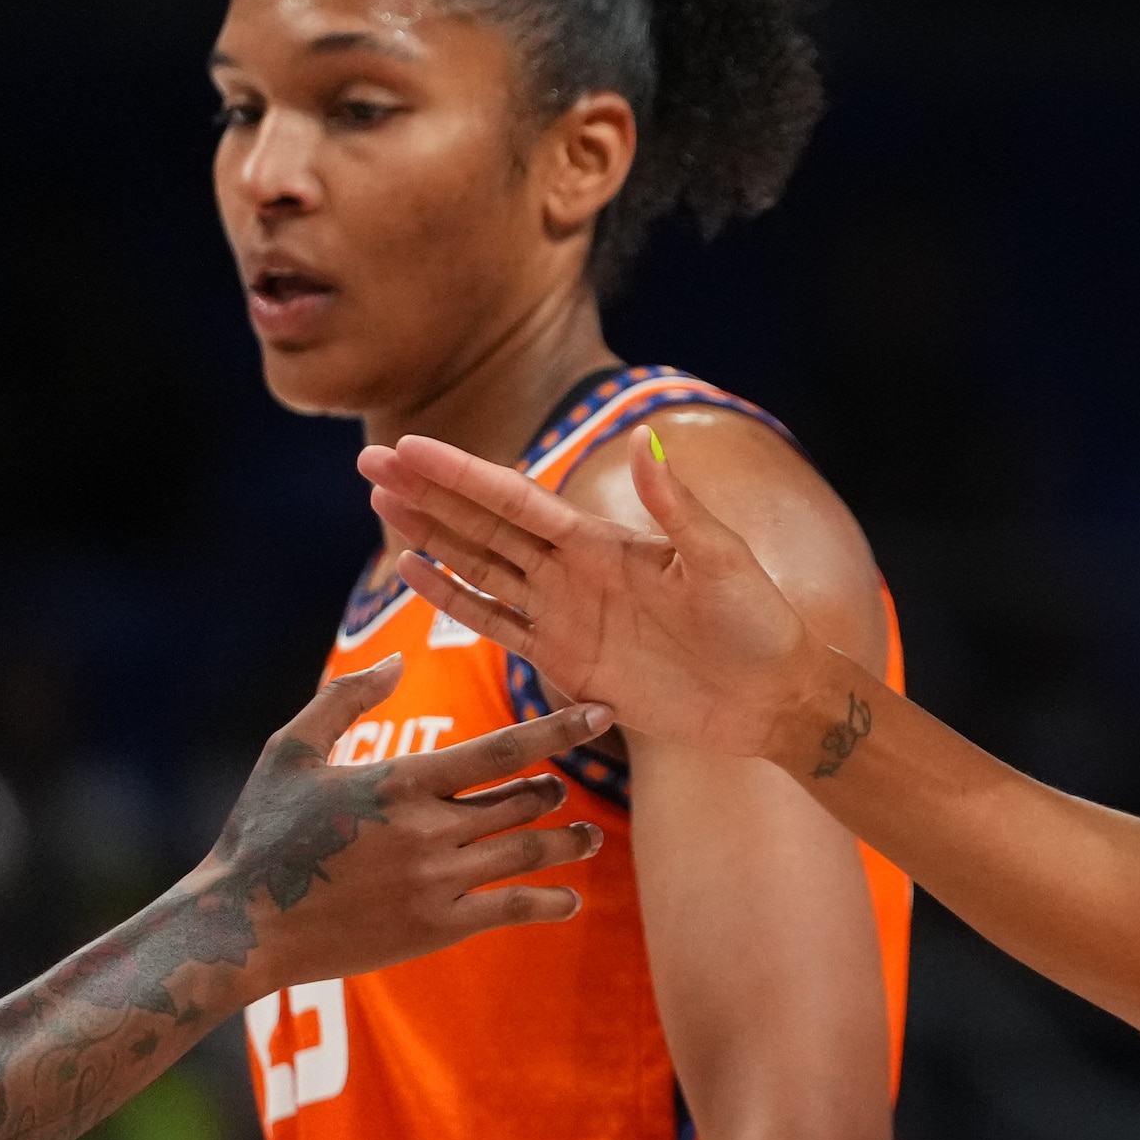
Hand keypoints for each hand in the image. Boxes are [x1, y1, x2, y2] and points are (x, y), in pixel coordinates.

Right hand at [208, 663, 612, 990]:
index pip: (503, 748)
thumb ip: (344, 700)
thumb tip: (396, 662)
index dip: (558, 729)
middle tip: (562, 788)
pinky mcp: (435, 928)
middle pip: (524, 799)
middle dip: (553, 790)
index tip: (600, 714)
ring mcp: (436, 882)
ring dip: (568, 843)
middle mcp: (429, 829)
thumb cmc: (261, 832)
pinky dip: (549, 902)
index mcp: (402, 780)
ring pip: (527, 852)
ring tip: (589, 838)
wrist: (242, 924)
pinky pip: (511, 908)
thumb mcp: (291, 751)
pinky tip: (569, 900)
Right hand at [356, 435, 833, 767]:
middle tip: (369, 463)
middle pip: (482, 524)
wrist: (769, 697)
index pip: (514, 499)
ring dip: (429, 537)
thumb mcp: (721, 561)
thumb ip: (676, 507)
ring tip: (380, 504)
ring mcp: (563, 614)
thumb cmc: (758, 624)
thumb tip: (644, 442)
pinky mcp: (563, 661)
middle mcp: (573, 570)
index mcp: (603, 540)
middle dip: (427, 494)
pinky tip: (412, 572)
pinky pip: (496, 624)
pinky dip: (453, 598)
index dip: (460, 474)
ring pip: (478, 567)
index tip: (409, 446)